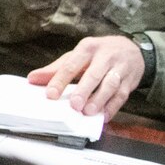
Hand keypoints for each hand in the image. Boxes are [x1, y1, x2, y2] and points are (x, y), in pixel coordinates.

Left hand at [27, 35, 145, 117]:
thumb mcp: (77, 55)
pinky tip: (103, 116)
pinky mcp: (131, 81)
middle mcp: (105, 56)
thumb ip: (56, 68)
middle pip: (94, 74)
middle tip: (74, 105)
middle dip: (84, 90)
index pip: (71, 65)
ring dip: (100, 99)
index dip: (60, 80)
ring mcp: (120, 68)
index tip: (50, 94)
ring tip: (89, 111)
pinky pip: (122, 95)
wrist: (132, 49)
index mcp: (87, 48)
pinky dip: (112, 107)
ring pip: (110, 85)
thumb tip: (32, 79)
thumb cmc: (98, 54)